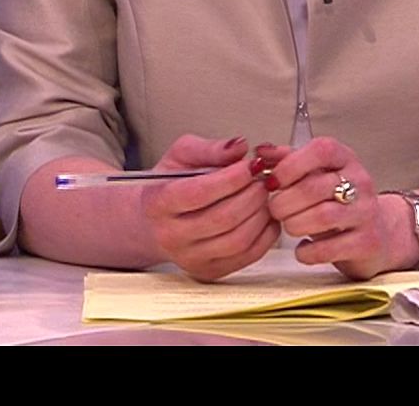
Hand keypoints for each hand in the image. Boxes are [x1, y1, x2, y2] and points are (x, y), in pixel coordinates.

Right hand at [141, 135, 276, 281]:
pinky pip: (247, 256)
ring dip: (261, 214)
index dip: (231, 178)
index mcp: (158, 204)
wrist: (152, 222)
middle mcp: (171, 236)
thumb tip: (239, 147)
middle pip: (223, 218)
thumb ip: (210, 148)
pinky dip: (265, 234)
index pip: (199, 193)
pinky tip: (265, 215)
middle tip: (262, 179)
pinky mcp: (209, 271)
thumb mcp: (180, 156)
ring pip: (237, 240)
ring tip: (264, 195)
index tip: (249, 165)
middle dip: (251, 195)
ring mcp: (190, 259)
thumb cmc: (168, 186)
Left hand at [256, 138, 415, 279]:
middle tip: (275, 209)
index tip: (273, 181)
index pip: (320, 151)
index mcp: (345, 159)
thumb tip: (261, 152)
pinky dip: (307, 251)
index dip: (291, 165)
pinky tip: (303, 248)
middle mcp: (360, 182)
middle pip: (314, 187)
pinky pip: (329, 248)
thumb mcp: (317, 175)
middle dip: (285, 202)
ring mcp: (366, 212)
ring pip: (322, 216)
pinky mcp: (367, 242)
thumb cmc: (340, 201)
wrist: (380, 232)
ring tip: (289, 226)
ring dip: (294, 224)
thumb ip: (288, 161)